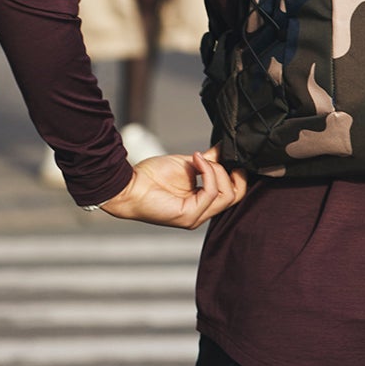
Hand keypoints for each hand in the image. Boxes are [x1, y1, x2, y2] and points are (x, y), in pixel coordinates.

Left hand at [100, 145, 247, 228]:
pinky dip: (208, 172)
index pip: (234, 192)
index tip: (229, 156)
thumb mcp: (188, 164)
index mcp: (202, 202)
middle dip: (235, 173)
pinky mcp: (189, 216)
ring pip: (227, 195)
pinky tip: (196, 160)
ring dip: (217, 170)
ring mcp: (196, 217)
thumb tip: (225, 148)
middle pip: (237, 196)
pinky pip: (211, 192)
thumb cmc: (151, 176)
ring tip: (200, 158)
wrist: (127, 186)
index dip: (237, 174)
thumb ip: (209, 161)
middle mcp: (202, 213)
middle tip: (223, 158)